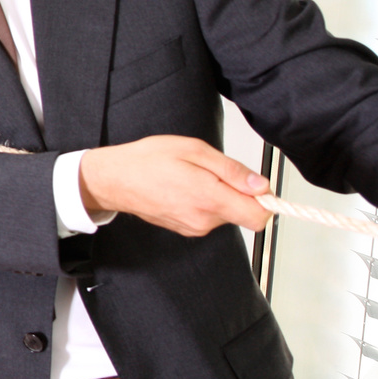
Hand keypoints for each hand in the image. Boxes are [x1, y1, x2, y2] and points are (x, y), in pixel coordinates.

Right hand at [78, 135, 271, 236]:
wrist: (113, 180)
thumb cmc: (147, 160)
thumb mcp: (193, 150)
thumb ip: (231, 170)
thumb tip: (260, 185)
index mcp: (208, 198)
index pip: (259, 216)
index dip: (264, 200)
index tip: (254, 185)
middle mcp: (204, 219)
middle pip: (244, 213)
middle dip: (238, 192)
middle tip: (213, 171)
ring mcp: (194, 227)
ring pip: (226, 214)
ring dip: (219, 196)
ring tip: (192, 177)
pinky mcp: (186, 229)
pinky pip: (209, 217)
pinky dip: (205, 202)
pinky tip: (184, 188)